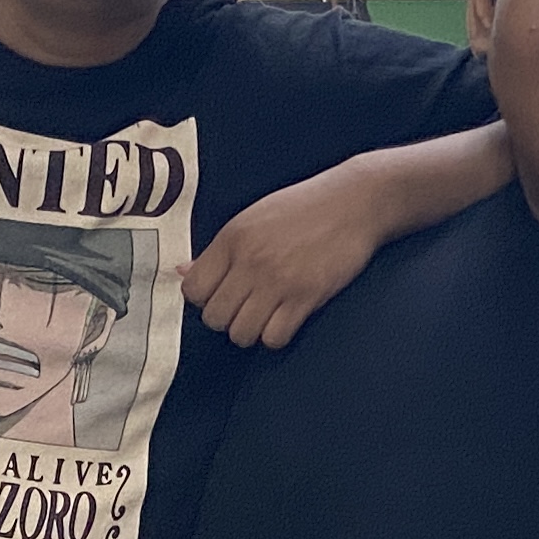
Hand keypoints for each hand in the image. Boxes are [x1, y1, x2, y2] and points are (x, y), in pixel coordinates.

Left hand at [181, 164, 381, 349]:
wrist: (355, 201)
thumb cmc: (305, 208)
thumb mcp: (253, 218)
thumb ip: (219, 250)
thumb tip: (183, 271)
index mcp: (232, 238)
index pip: (193, 289)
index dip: (204, 300)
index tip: (221, 295)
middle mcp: (250, 260)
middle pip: (214, 317)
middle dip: (227, 320)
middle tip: (245, 308)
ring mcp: (277, 280)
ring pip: (240, 333)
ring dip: (251, 331)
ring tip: (265, 317)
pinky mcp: (305, 296)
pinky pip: (274, 337)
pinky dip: (276, 336)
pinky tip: (285, 320)